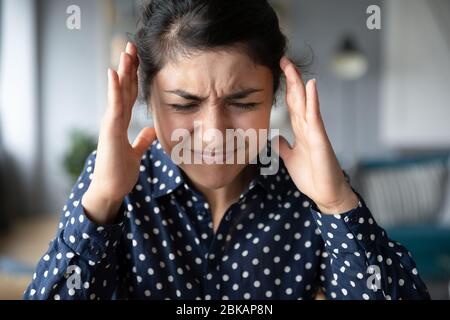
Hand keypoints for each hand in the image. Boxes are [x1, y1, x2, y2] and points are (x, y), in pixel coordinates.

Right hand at [82, 42, 156, 223]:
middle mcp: (115, 119)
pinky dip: (115, 90)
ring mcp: (111, 124)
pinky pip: (114, 106)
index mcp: (121, 122)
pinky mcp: (110, 131)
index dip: (134, 76)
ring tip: (126, 51)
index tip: (137, 58)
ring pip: (119, 93)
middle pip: (124, 88)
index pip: (129, 95)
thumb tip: (150, 131)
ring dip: (122, 71)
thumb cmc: (120, 172)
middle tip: (132, 44)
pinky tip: (114, 73)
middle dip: (128, 67)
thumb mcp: (136, 153)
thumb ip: (142, 141)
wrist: (110, 189)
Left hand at [275, 56, 357, 214]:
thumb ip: (284, 147)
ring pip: (305, 103)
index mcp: (301, 131)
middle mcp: (308, 127)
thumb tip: (277, 138)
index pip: (292, 105)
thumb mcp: (290, 159)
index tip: (278, 72)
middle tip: (283, 60)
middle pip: (298, 99)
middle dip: (291, 80)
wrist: (325, 194)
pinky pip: (315, 117)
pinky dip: (313, 101)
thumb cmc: (312, 175)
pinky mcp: (320, 140)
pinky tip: (311, 86)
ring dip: (299, 84)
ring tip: (293, 67)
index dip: (286, 89)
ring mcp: (315, 132)